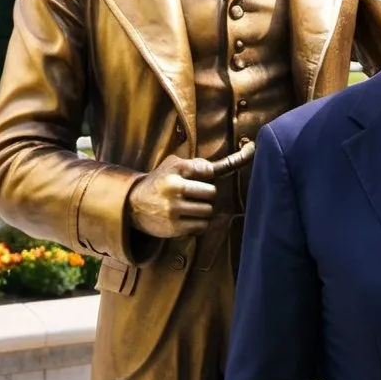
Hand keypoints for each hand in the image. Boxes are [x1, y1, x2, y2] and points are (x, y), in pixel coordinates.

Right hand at [126, 143, 254, 238]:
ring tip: (187, 207)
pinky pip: (201, 226)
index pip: (209, 170)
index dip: (207, 175)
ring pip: (208, 211)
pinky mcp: (173, 228)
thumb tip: (248, 151)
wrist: (132, 205)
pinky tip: (184, 218)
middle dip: (206, 195)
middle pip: (211, 193)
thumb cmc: (161, 181)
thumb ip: (201, 163)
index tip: (202, 176)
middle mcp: (174, 188)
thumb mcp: (175, 164)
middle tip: (193, 195)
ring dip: (202, 210)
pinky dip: (197, 224)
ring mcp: (173, 209)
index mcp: (175, 169)